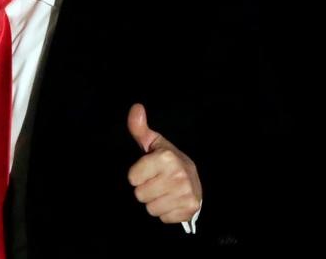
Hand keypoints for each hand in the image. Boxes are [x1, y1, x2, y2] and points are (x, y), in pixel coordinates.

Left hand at [127, 103, 201, 223]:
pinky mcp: (190, 209)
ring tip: (164, 191)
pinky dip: (166, 212)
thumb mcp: (152, 143)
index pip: (132, 178)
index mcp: (166, 157)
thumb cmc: (166, 160)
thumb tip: (136, 107)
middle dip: (145, 189)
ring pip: (151, 208)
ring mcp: (186, 193)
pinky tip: (172, 201)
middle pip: (140, 195)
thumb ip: (139, 128)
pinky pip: (163, 218)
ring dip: (155, 202)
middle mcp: (178, 175)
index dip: (137, 175)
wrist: (194, 179)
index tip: (149, 170)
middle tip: (157, 182)